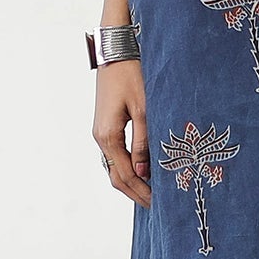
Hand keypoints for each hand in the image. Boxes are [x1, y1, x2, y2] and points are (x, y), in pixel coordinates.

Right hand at [93, 59, 151, 206]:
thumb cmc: (131, 76)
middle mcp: (100, 138)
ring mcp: (101, 132)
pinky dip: (127, 168)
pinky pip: (115, 155)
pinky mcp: (106, 126)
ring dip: (131, 182)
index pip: (124, 175)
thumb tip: (144, 172)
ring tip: (151, 194)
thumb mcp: (143, 109)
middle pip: (116, 176)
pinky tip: (142, 172)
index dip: (142, 191)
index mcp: (108, 136)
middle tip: (156, 206)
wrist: (116, 51)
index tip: (159, 205)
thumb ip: (144, 142)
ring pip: (114, 167)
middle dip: (135, 193)